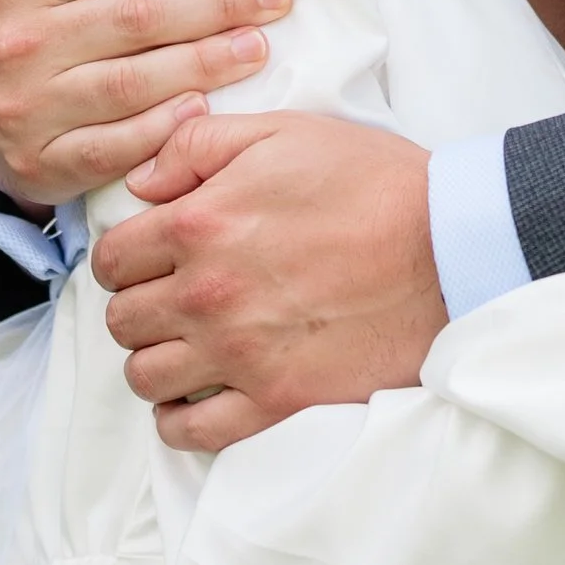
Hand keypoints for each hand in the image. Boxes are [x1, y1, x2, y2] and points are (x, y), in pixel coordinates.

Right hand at [0, 0, 293, 206]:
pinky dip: (164, 130)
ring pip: (133, 84)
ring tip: (258, 45)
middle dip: (219, 2)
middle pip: (139, 17)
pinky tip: (207, 108)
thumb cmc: (21, 0)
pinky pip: (115, 149)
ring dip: (206, 64)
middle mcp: (20, 42)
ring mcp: (29, 108)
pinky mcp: (42, 164)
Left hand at [97, 111, 443, 451]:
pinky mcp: (276, 401)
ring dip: (156, 360)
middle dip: (139, 305)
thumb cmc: (374, 183)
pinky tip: (196, 396)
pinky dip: (180, 419)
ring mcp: (238, 355)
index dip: (126, 256)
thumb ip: (197, 146)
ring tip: (186, 345)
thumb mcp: (283, 132)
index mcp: (200, 225)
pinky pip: (192, 432)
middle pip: (122, 320)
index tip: (150, 257)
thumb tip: (140, 184)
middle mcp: (206, 295)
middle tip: (172, 297)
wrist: (451, 247)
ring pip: (145, 376)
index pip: (112, 258)